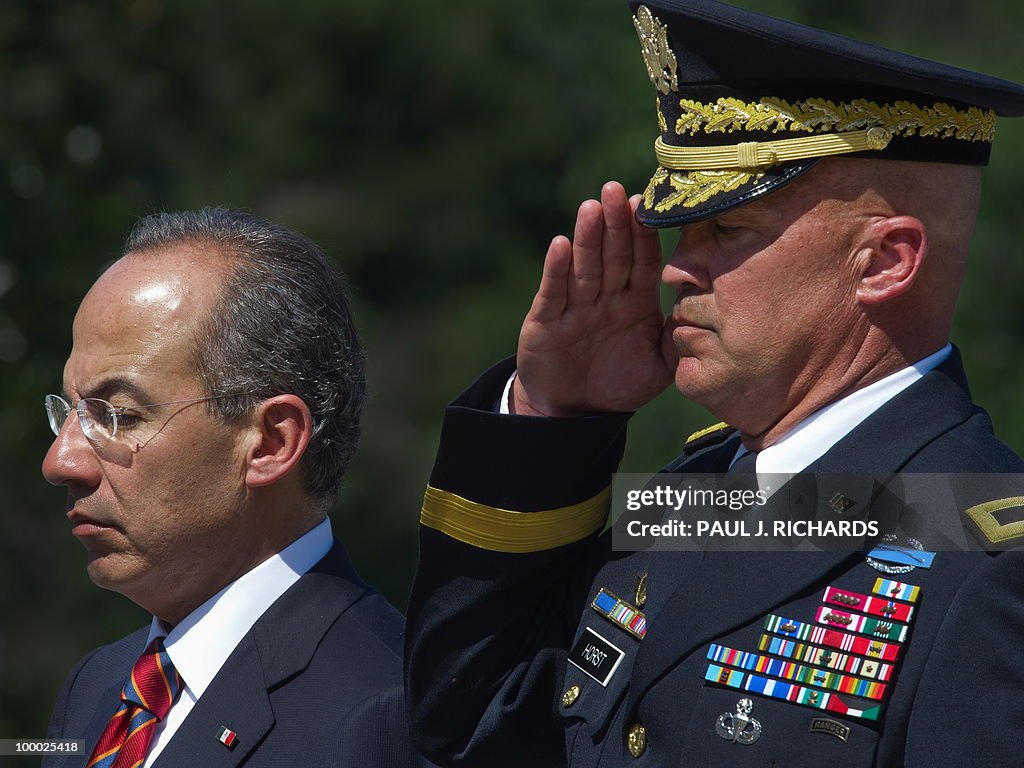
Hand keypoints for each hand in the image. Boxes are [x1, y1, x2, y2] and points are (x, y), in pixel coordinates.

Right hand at [513, 181, 672, 416]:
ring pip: (584, 267)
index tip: (648, 204)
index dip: (644, 234)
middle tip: (616, 190)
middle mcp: (605, 297)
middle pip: (613, 255)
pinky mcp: (546, 321)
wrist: (574, 412)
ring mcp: (575, 306)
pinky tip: (560, 244)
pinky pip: (553, 292)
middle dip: (616, 223)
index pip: (643, 261)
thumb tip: (707, 314)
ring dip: (588, 237)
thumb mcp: (659, 366)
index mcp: (634, 301)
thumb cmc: (619, 384)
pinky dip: (557, 269)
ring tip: (591, 207)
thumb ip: (678, 340)